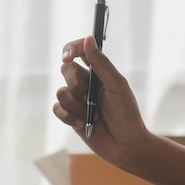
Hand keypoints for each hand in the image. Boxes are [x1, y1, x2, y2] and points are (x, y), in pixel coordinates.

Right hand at [53, 36, 149, 167]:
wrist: (125, 145)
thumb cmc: (126, 115)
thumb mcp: (117, 85)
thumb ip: (101, 63)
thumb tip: (88, 38)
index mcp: (99, 72)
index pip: (79, 50)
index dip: (71, 49)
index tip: (69, 56)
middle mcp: (86, 83)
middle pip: (66, 70)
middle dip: (77, 84)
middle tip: (92, 97)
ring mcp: (77, 100)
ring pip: (61, 92)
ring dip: (77, 106)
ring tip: (94, 116)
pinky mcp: (70, 116)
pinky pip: (57, 109)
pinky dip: (70, 117)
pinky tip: (84, 125)